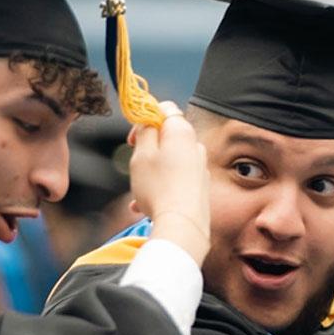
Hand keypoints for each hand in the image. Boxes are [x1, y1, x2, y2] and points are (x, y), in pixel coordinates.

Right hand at [130, 101, 211, 264]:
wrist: (182, 225)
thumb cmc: (159, 188)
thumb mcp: (141, 154)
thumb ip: (144, 131)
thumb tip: (148, 120)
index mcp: (181, 131)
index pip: (165, 109)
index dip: (145, 117)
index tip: (133, 136)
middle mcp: (195, 146)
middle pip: (167, 137)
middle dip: (147, 149)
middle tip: (134, 164)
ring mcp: (200, 167)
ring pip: (169, 162)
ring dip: (151, 173)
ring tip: (137, 193)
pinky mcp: (200, 188)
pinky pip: (176, 181)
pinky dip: (160, 188)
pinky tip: (144, 207)